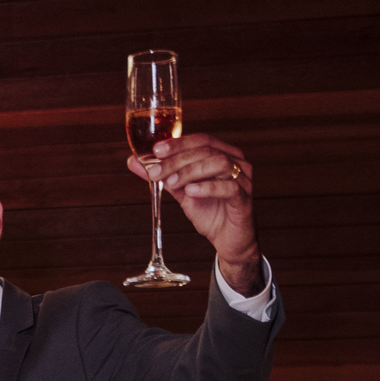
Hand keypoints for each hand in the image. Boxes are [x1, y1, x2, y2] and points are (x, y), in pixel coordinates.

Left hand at [127, 134, 262, 293]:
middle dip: (177, 159)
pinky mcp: (245, 199)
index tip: (156, 151)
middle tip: (155, 172)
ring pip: (218, 163)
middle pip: (206, 149)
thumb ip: (162, 176)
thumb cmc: (209, 212)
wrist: (228, 240)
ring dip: (190, 171)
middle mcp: (237, 161)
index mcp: (223, 153)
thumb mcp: (181, 192)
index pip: (201, 139)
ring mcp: (244, 179)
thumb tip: (134, 162)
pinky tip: (190, 191)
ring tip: (171, 183)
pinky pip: (229, 187)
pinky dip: (207, 187)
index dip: (178, 143)